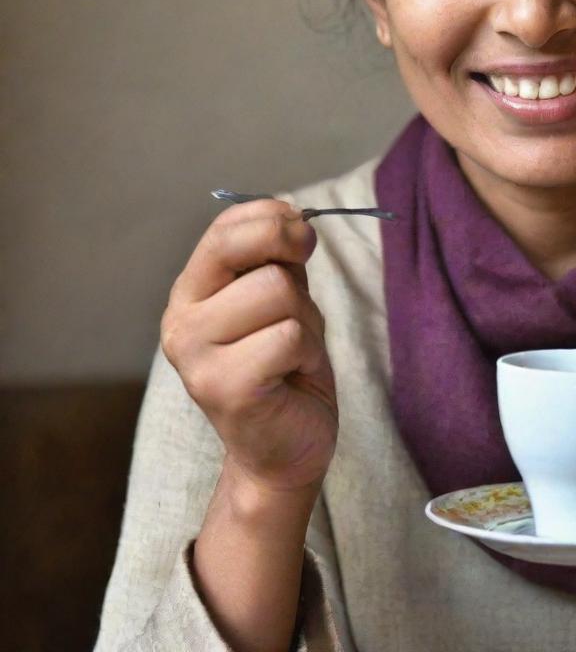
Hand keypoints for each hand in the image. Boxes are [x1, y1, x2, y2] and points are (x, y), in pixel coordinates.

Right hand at [161, 199, 337, 495]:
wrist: (284, 448)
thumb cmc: (285, 366)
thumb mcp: (283, 298)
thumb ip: (277, 257)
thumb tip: (291, 215)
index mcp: (192, 291)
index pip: (225, 229)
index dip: (273, 220)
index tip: (300, 238)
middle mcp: (180, 320)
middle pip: (258, 257)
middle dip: (295, 277)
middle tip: (297, 311)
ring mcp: (194, 356)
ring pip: (277, 292)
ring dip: (304, 321)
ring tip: (290, 352)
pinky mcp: (222, 388)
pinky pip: (289, 337)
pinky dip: (307, 353)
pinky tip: (290, 376)